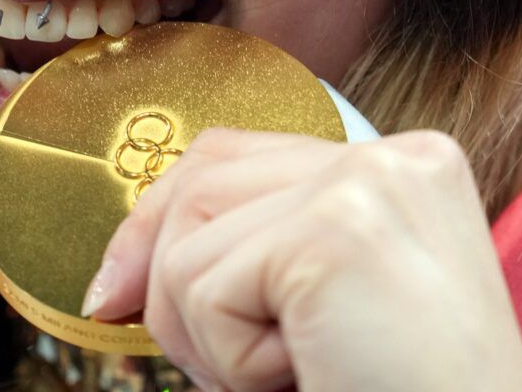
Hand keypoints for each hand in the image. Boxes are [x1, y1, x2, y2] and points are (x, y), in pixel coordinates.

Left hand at [79, 127, 521, 391]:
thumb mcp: (331, 310)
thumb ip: (265, 251)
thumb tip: (124, 268)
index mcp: (408, 167)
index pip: (238, 153)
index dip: (160, 221)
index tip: (113, 294)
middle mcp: (396, 157)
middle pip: (201, 180)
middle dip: (169, 286)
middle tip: (219, 375)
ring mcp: (367, 185)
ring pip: (189, 242)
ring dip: (210, 340)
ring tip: (293, 376)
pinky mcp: (333, 233)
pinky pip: (206, 291)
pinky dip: (234, 366)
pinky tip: (309, 377)